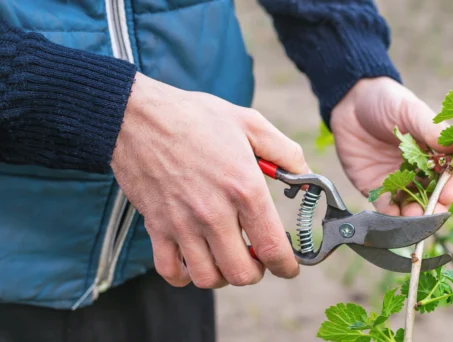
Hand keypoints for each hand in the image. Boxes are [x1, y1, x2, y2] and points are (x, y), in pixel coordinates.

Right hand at [111, 73, 307, 288]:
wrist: (138, 116)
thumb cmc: (196, 117)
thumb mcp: (251, 124)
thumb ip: (286, 152)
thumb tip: (306, 176)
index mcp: (244, 189)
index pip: (272, 247)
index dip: (287, 266)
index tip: (290, 267)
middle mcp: (214, 213)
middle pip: (242, 273)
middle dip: (257, 272)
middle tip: (257, 258)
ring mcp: (182, 224)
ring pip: (208, 278)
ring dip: (223, 275)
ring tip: (228, 257)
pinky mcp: (156, 227)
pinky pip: (171, 271)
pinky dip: (185, 275)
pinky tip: (195, 260)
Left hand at [330, 77, 452, 215]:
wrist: (349, 103)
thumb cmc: (386, 101)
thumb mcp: (410, 110)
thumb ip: (432, 129)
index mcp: (435, 152)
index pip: (451, 174)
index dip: (452, 185)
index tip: (448, 193)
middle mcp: (420, 170)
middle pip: (434, 196)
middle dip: (435, 208)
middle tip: (433, 213)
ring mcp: (399, 181)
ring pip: (412, 206)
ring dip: (415, 217)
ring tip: (413, 220)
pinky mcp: (377, 188)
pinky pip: (387, 208)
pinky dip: (391, 217)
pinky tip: (393, 219)